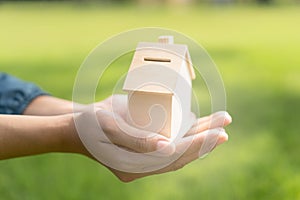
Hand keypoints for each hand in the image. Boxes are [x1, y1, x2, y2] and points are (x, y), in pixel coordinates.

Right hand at [73, 95, 231, 181]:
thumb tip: (168, 148)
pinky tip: (200, 124)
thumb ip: (136, 140)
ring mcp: (144, 160)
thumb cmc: (91, 124)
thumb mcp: (110, 127)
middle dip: (205, 139)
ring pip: (178, 151)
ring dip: (200, 137)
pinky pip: (170, 146)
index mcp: (133, 166)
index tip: (219, 131)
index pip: (173, 158)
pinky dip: (187, 136)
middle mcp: (142, 167)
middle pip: (180, 155)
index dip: (197, 145)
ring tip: (220, 122)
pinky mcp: (145, 150)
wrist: (76, 127)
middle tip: (225, 122)